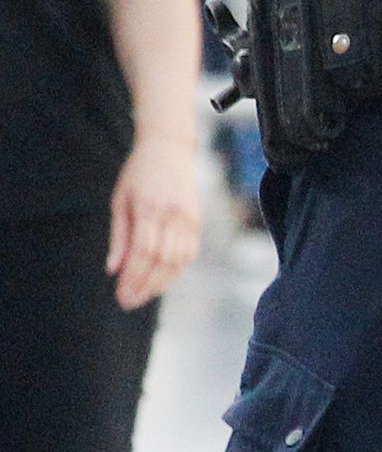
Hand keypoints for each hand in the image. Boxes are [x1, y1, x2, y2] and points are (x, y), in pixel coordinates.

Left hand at [106, 132, 201, 310]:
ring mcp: (190, 219)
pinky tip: (161, 280)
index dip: (133, 277)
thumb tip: (113, 270)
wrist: (170, 149)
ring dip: (161, 283)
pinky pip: (190, 254)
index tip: (120, 294)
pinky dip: (176, 271)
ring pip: (179, 261)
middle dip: (145, 286)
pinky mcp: (198, 222)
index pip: (144, 252)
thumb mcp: (120, 200)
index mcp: (150, 208)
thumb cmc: (138, 174)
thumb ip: (119, 236)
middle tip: (128, 302)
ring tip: (142, 295)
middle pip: (163, 261)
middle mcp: (174, 215)